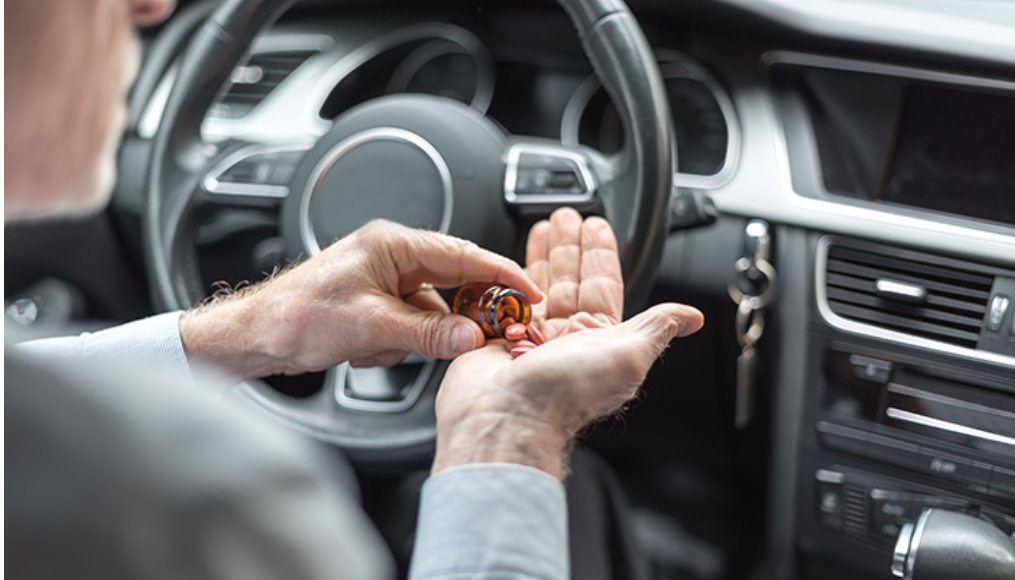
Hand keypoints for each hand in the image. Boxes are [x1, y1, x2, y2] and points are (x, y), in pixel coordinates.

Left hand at [179, 220, 541, 378]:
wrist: (256, 336)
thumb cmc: (296, 316)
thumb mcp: (371, 326)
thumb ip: (427, 333)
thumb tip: (471, 337)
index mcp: (392, 244)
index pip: (463, 254)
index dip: (501, 273)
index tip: (529, 292)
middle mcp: (391, 256)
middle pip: (452, 282)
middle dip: (456, 314)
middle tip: (481, 334)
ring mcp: (384, 280)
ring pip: (432, 310)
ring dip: (416, 335)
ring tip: (381, 345)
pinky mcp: (377, 303)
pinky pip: (411, 324)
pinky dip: (398, 343)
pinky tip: (368, 349)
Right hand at [432, 208, 703, 477]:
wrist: (507, 416)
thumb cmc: (566, 392)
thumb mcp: (628, 353)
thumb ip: (658, 327)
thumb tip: (693, 317)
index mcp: (599, 340)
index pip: (604, 285)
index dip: (601, 254)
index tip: (596, 226)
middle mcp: (566, 339)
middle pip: (570, 280)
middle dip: (570, 247)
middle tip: (566, 217)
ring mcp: (531, 339)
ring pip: (538, 287)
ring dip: (542, 255)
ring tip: (542, 227)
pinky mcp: (498, 340)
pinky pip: (505, 302)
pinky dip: (507, 279)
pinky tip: (509, 260)